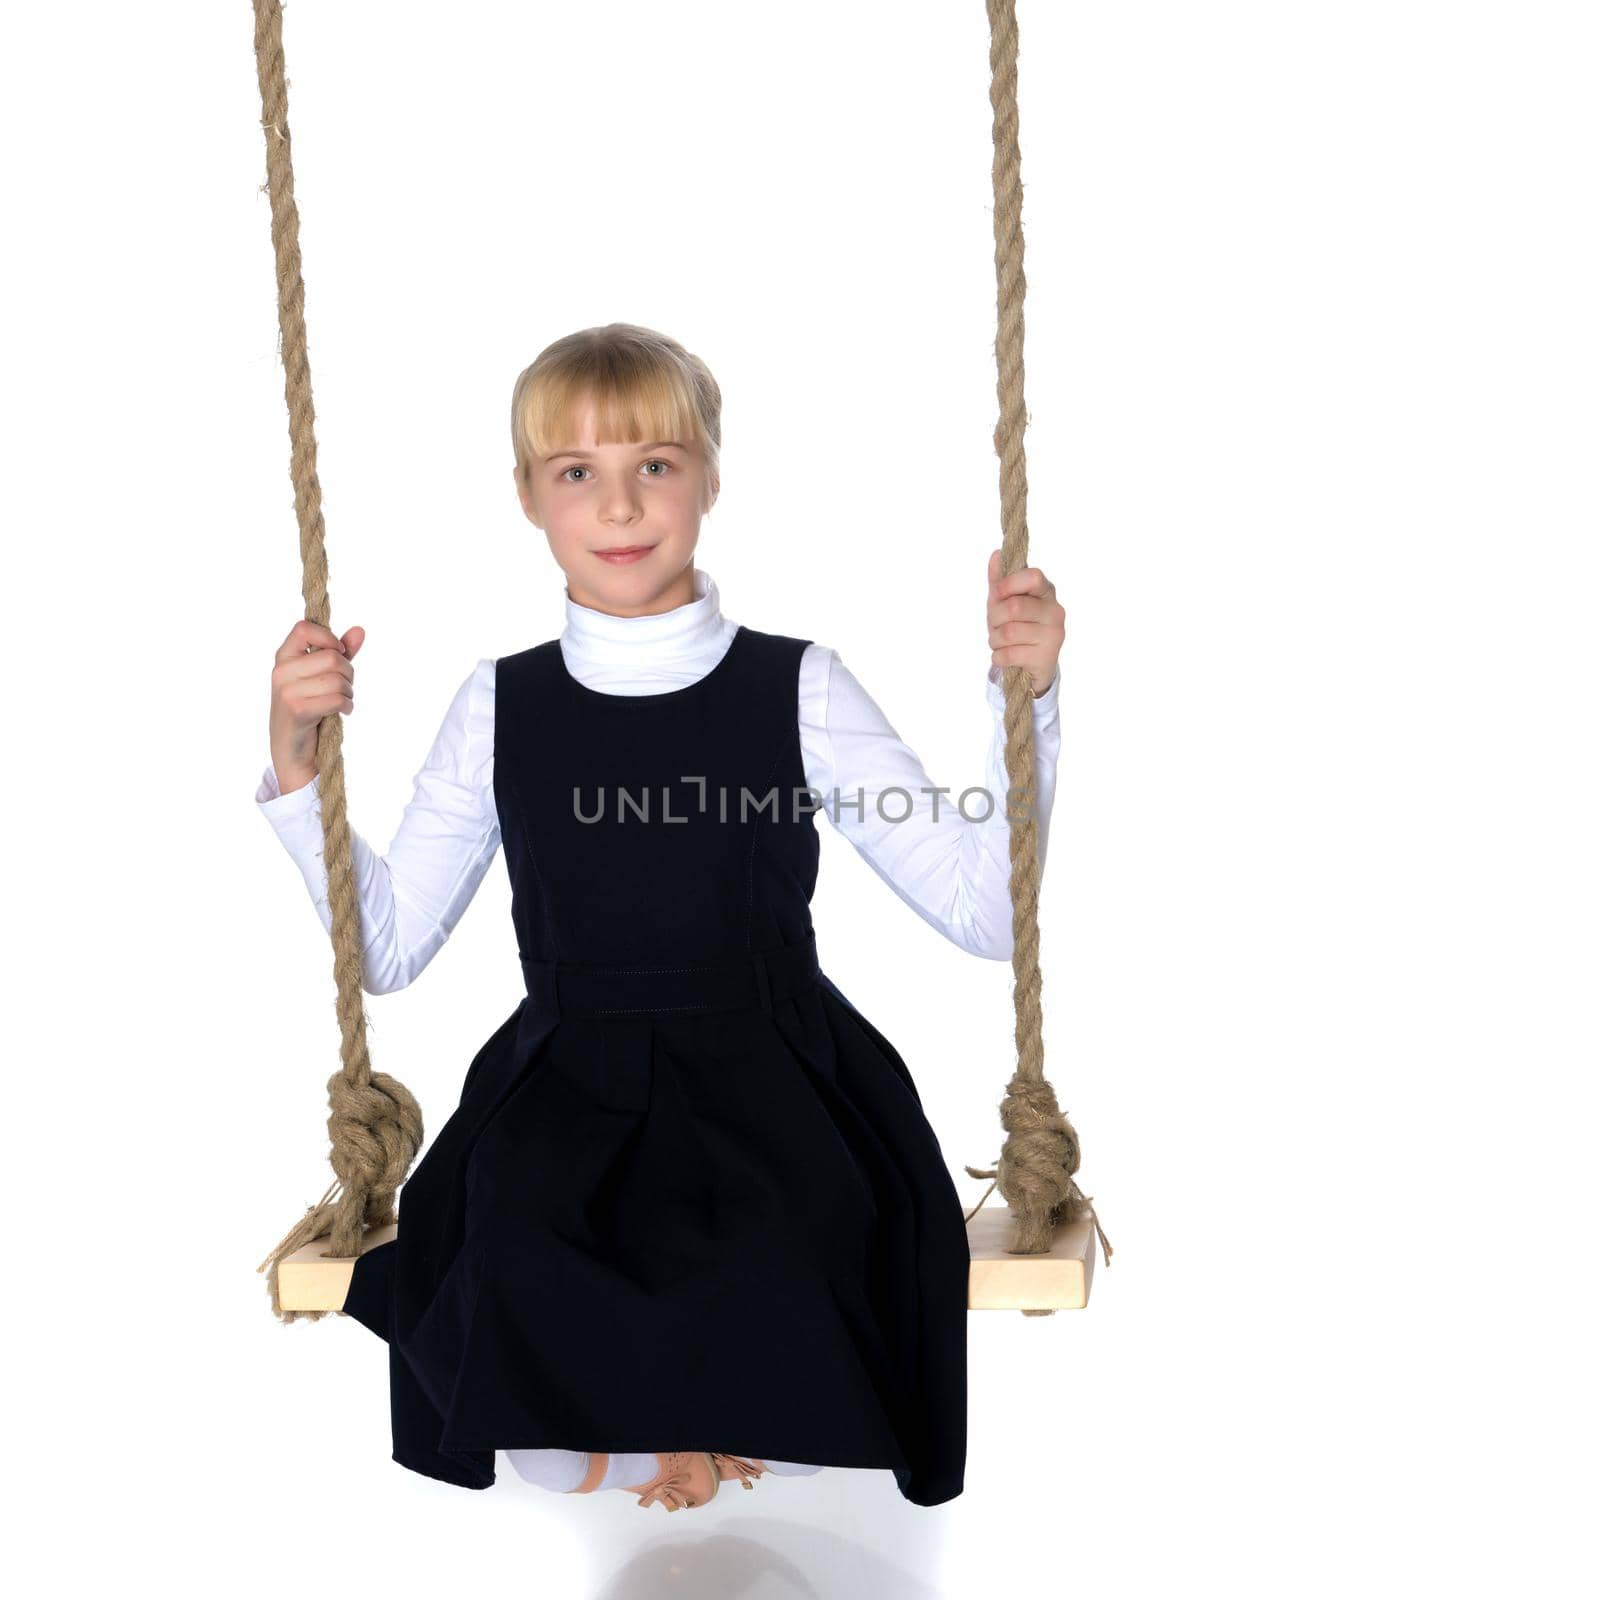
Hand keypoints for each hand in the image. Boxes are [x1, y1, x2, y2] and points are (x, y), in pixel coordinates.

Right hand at [268, 619, 365, 793]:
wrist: (292, 749)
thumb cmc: (310, 708)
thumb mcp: (323, 676)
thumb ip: (340, 653)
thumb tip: (360, 630)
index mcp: (284, 657)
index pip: (304, 628)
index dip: (328, 638)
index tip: (338, 652)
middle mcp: (281, 671)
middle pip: (332, 657)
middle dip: (348, 673)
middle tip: (345, 687)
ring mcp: (287, 691)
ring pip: (337, 679)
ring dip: (349, 693)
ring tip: (342, 701)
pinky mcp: (298, 710)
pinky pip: (336, 699)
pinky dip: (346, 706)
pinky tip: (342, 712)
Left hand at [987, 548, 1063, 696]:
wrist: (1032, 667)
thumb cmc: (1018, 628)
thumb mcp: (1005, 603)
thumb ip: (1000, 581)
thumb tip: (996, 554)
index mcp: (1046, 592)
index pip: (1033, 576)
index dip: (1009, 584)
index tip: (998, 594)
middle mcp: (1055, 611)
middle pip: (1013, 607)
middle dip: (994, 618)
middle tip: (996, 625)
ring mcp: (1053, 635)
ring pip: (1008, 632)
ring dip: (994, 639)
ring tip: (1000, 642)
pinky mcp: (1046, 658)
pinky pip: (1009, 654)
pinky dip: (998, 657)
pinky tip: (1005, 656)